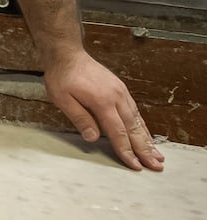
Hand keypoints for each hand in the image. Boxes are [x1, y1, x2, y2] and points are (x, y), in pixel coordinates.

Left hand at [43, 51, 164, 170]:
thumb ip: (80, 119)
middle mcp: (117, 97)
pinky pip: (134, 110)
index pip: (118, 132)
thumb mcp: (63, 99)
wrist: (67, 54)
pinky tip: (145, 133)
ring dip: (147, 138)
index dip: (127, 150)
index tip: (135, 165)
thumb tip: (94, 138)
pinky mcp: (120, 89)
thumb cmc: (62, 76)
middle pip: (134, 128)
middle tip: (156, 165)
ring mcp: (121, 92)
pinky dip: (142, 124)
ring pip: (137, 119)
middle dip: (145, 149)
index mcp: (103, 101)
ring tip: (157, 154)